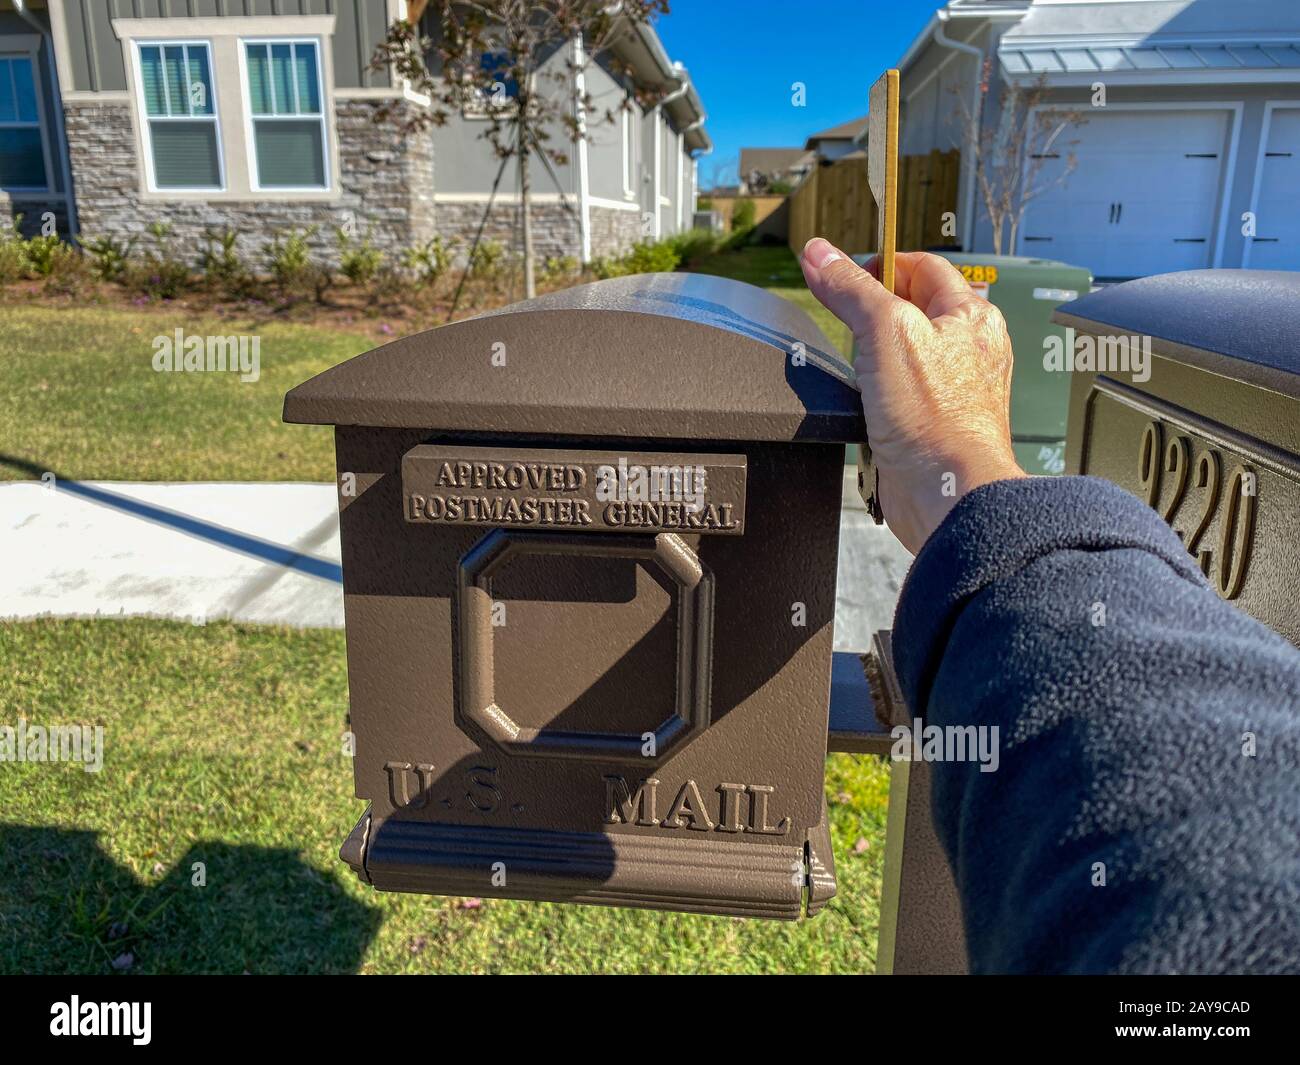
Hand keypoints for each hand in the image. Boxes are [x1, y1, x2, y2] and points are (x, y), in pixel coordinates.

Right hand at [800, 238, 1026, 553]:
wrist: (945, 491)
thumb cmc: (935, 417)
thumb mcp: (883, 330)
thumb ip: (850, 289)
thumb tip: (819, 254)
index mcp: (970, 316)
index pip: (922, 267)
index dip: (880, 264)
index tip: (845, 275)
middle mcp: (967, 350)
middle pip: (909, 309)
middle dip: (872, 314)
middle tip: (847, 323)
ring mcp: (950, 389)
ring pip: (900, 354)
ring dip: (871, 359)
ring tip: (857, 368)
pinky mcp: (931, 424)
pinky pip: (896, 395)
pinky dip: (873, 395)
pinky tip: (865, 404)